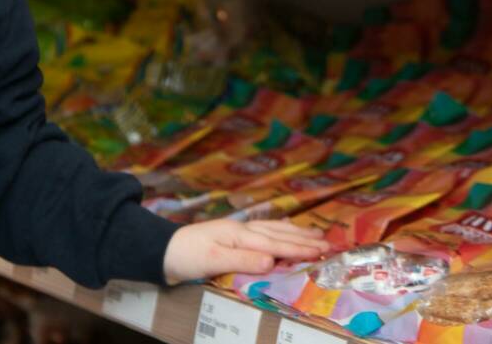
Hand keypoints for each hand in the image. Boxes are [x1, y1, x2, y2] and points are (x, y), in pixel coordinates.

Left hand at [162, 219, 331, 284]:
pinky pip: (264, 232)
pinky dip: (279, 232)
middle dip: (305, 240)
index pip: (276, 243)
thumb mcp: (213, 260)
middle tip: (329, 244)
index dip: (300, 248)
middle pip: (279, 234)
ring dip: (296, 234)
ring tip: (316, 235)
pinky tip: (284, 231)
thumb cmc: (186, 256)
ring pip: (274, 231)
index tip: (322, 251)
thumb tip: (273, 261)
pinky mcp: (232, 237)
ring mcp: (237, 231)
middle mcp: (242, 230)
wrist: (161, 250)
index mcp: (240, 235)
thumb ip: (243, 260)